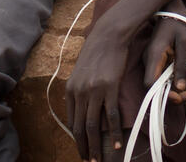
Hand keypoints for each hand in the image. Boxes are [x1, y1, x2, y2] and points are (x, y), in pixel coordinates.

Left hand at [67, 28, 130, 161]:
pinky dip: (112, 133)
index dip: (77, 139)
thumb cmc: (97, 52)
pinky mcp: (109, 88)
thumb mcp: (81, 72)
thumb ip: (79, 90)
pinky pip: (110, 116)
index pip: (71, 122)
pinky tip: (115, 144)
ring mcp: (94, 90)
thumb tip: (81, 107)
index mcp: (70, 90)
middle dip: (84, 148)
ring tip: (100, 159)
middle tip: (90, 161)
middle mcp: (79, 92)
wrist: (109, 35)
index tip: (83, 150)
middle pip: (80, 127)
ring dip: (96, 146)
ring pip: (92, 126)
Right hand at [144, 4, 185, 105]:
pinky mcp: (161, 62)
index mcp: (154, 56)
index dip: (164, 95)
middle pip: (158, 87)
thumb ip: (182, 66)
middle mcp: (151, 61)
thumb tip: (180, 88)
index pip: (151, 84)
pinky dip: (179, 83)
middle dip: (176, 95)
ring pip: (164, 84)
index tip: (181, 97)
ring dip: (180, 90)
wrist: (173, 11)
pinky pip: (167, 77)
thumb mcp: (185, 43)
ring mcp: (155, 62)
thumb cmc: (179, 24)